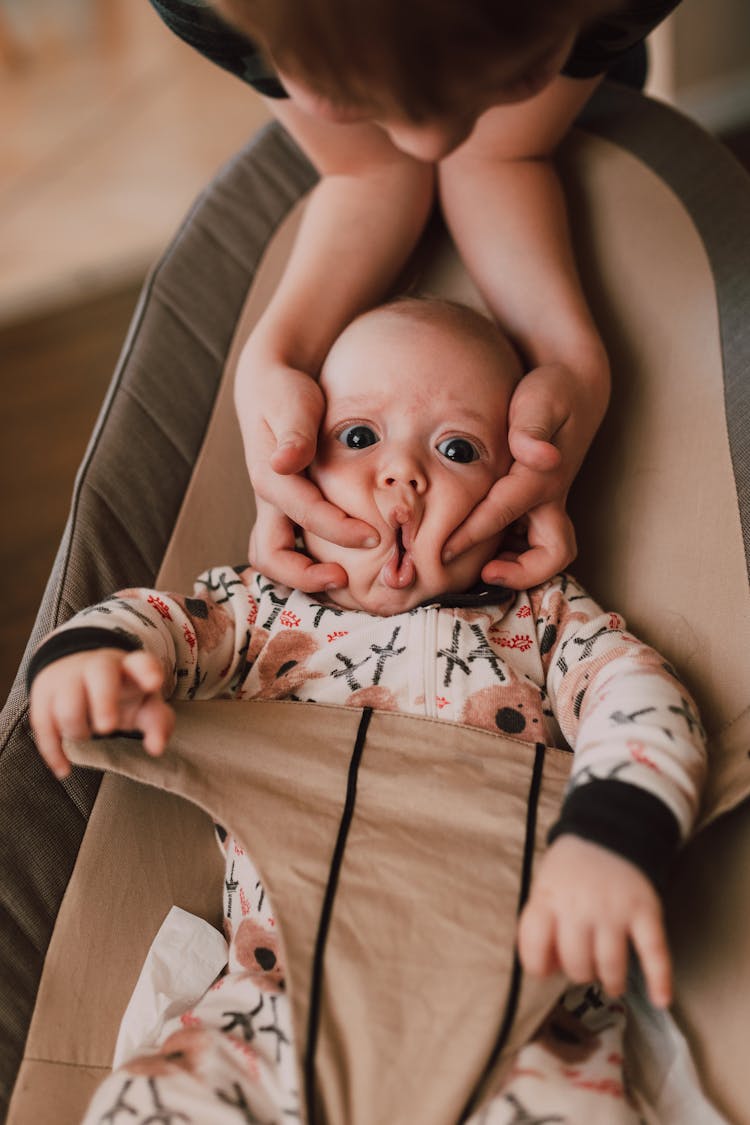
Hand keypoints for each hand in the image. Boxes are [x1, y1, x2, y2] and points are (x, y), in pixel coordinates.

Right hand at [29, 649, 174, 780]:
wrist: (76, 672)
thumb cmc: (120, 694)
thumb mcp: (143, 704)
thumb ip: (157, 723)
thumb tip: (156, 748)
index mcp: (129, 667)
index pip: (141, 662)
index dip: (147, 671)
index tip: (154, 683)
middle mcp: (98, 667)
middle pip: (101, 675)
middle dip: (104, 702)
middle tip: (107, 728)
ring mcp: (68, 678)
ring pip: (68, 705)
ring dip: (78, 731)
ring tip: (88, 733)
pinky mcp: (44, 695)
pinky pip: (42, 725)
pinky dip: (53, 751)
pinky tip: (64, 769)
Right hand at [238, 359, 378, 589]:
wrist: (269, 386)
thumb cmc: (287, 392)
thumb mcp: (291, 402)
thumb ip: (293, 433)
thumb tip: (285, 463)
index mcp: (270, 476)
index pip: (304, 513)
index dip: (339, 530)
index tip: (375, 538)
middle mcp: (267, 500)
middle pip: (269, 555)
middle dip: (304, 575)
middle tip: (346, 579)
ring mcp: (273, 509)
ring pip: (274, 558)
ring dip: (302, 577)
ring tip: (343, 582)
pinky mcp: (284, 511)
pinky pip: (289, 548)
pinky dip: (308, 564)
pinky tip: (345, 566)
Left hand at [442, 363, 604, 587]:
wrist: (573, 389)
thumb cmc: (550, 393)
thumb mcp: (541, 400)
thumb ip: (533, 428)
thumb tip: (537, 455)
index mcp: (543, 477)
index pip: (502, 514)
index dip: (471, 536)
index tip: (442, 552)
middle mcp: (549, 499)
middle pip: (553, 554)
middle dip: (522, 574)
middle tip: (484, 575)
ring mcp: (548, 507)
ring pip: (544, 556)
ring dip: (517, 570)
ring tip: (476, 571)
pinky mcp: (540, 508)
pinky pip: (529, 545)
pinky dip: (510, 556)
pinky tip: (475, 549)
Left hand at [517, 836, 671, 1008]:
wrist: (608, 831)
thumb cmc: (571, 869)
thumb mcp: (544, 888)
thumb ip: (540, 925)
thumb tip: (547, 971)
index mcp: (549, 899)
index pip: (534, 947)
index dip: (538, 967)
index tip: (546, 970)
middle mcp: (581, 906)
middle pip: (576, 962)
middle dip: (579, 973)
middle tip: (585, 968)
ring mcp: (615, 910)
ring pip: (610, 964)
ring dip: (611, 981)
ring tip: (612, 983)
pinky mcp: (645, 911)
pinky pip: (654, 952)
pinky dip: (660, 979)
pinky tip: (661, 999)